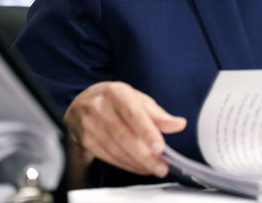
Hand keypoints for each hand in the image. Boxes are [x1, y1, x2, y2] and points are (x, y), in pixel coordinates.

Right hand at [64, 81, 185, 179]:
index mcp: (117, 92)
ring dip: (137, 163)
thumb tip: (179, 124)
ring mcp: (90, 124)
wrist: (82, 104)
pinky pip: (108, 156)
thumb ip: (158, 114)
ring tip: (153, 169)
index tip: (160, 147)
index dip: (147, 131)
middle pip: (124, 136)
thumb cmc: (116, 100)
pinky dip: (125, 164)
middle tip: (161, 167)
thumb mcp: (137, 100)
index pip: (133, 113)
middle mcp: (100, 107)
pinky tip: (138, 167)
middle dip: (145, 155)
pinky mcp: (86, 140)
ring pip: (116, 149)